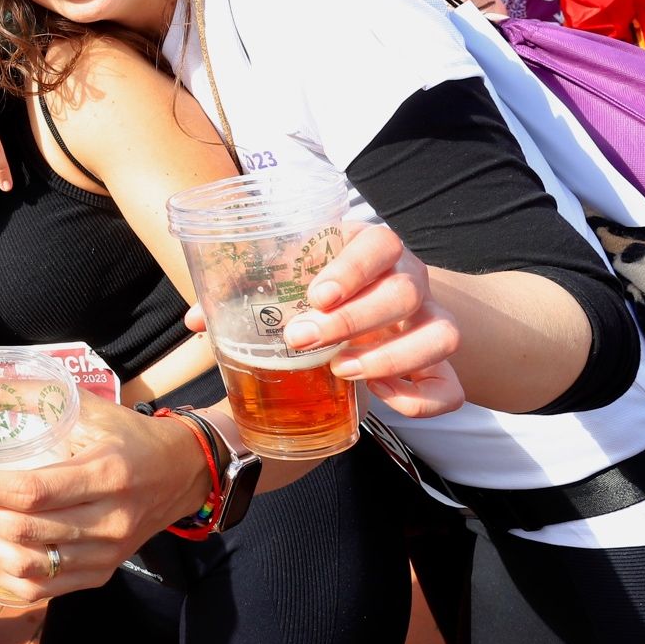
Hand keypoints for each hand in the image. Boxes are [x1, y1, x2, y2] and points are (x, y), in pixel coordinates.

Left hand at [0, 393, 208, 603]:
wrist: (183, 474)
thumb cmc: (129, 436)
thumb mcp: (86, 405)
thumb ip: (26, 394)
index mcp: (106, 475)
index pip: (30, 490)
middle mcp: (108, 522)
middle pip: (22, 532)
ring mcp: (106, 556)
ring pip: (26, 567)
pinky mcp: (100, 575)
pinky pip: (40, 589)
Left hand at [180, 223, 463, 417]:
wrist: (374, 306)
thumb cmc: (321, 287)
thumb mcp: (292, 278)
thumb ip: (248, 292)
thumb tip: (194, 321)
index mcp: (373, 249)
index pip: (379, 243)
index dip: (352, 268)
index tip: (316, 294)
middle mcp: (409, 281)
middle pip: (404, 291)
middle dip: (353, 319)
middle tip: (302, 338)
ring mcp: (431, 322)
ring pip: (441, 334)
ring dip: (391, 357)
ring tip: (341, 371)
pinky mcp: (440, 366)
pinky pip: (450, 386)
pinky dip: (423, 398)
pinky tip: (384, 399)